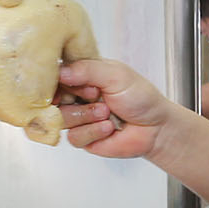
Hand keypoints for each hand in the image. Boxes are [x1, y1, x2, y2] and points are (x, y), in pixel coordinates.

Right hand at [56, 59, 176, 158]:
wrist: (155, 128)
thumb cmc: (140, 98)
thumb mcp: (115, 75)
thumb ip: (87, 69)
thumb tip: (60, 71)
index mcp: (83, 74)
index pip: (55, 73)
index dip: (57, 78)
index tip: (69, 80)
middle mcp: (77, 94)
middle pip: (52, 97)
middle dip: (74, 96)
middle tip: (94, 94)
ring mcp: (78, 116)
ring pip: (61, 118)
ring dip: (86, 115)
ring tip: (106, 112)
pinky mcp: (82, 137)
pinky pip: (73, 137)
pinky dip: (92, 131)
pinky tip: (108, 127)